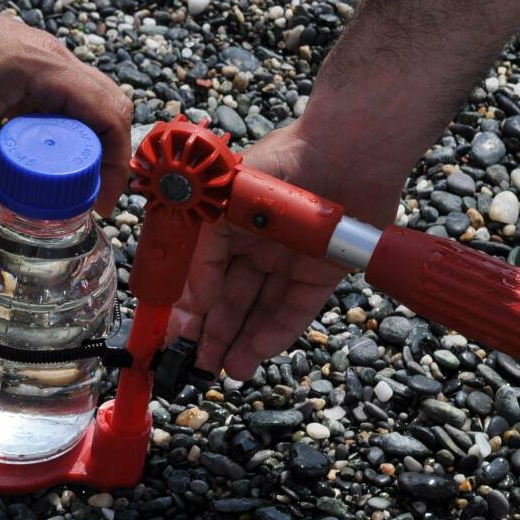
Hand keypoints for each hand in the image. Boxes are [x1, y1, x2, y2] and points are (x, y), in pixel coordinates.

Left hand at [0, 0, 132, 249]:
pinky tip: (22, 167)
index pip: (111, 115)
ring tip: (51, 193)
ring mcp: (34, 67)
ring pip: (76, 114)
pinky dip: (45, 143)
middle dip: (98, 163)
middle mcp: (50, 64)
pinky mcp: (15, 74)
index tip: (99, 202)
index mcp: (48, 69)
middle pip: (102, 116)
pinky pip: (48, 111)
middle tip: (77, 203)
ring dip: (70, 155)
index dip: (117, 163)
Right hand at [169, 119, 404, 380]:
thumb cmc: (279, 164)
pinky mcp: (323, 273)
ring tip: (227, 371)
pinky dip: (276, 331)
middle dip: (213, 334)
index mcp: (227, 228)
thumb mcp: (222, 205)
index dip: (188, 308)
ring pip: (260, 310)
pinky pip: (296, 309)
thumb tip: (196, 301)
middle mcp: (256, 248)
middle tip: (199, 366)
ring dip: (242, 341)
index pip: (201, 277)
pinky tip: (256, 353)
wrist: (345, 148)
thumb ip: (205, 255)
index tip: (174, 337)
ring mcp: (289, 262)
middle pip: (230, 300)